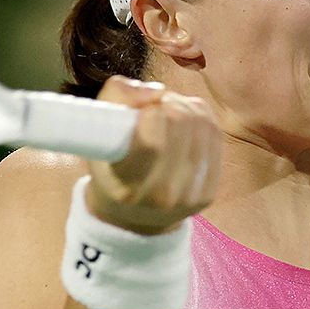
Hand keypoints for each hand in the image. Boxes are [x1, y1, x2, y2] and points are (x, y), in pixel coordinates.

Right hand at [86, 75, 221, 234]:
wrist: (134, 217)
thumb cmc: (111, 167)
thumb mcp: (95, 135)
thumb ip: (116, 97)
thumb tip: (156, 92)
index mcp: (127, 189)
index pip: (151, 142)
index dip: (149, 111)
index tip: (142, 108)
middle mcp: (162, 197)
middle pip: (180, 123)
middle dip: (167, 104)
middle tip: (154, 107)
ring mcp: (189, 196)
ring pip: (200, 125)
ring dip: (184, 107)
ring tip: (168, 113)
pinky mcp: (209, 192)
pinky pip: (214, 135)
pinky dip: (200, 118)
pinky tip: (186, 122)